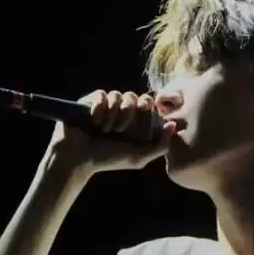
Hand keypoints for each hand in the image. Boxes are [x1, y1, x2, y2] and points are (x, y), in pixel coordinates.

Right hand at [48, 89, 182, 174]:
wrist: (79, 158)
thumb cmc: (109, 159)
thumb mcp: (139, 157)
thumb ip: (160, 145)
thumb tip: (173, 126)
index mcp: (135, 122)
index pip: (148, 105)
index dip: (146, 111)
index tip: (140, 125)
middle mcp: (122, 111)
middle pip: (135, 96)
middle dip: (130, 111)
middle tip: (122, 128)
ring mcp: (106, 105)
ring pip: (118, 95)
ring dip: (114, 114)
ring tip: (106, 131)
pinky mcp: (91, 100)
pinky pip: (102, 94)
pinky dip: (100, 109)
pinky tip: (95, 123)